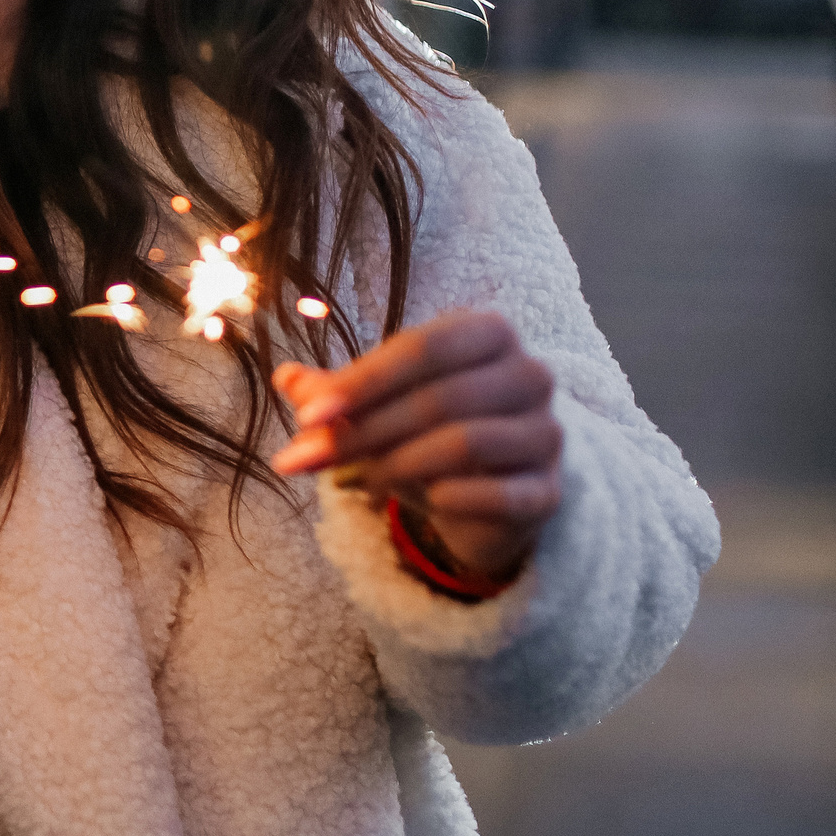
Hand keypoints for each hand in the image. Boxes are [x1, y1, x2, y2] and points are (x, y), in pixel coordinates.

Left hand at [270, 309, 562, 583]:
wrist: (489, 494)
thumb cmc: (427, 431)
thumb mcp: (377, 405)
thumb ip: (335, 393)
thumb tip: (286, 378)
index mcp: (486, 333)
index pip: (420, 348)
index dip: (361, 383)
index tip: (306, 418)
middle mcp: (528, 375)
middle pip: (437, 399)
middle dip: (362, 433)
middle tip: (305, 461)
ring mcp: (546, 433)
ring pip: (465, 443)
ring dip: (395, 465)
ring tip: (353, 481)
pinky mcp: (549, 490)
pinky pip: (501, 494)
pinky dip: (451, 498)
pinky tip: (424, 501)